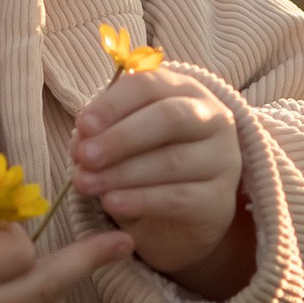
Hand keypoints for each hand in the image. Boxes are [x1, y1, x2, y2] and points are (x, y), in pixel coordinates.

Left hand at [69, 65, 252, 297]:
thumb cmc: (151, 161)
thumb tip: (81, 140)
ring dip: (122, 173)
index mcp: (186, 91)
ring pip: (171, 161)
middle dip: (120, 137)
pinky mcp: (219, 200)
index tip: (82, 125)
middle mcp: (212, 119)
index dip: (114, 104)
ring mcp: (222, 160)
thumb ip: (104, 133)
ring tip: (85, 184)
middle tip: (84, 157)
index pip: (150, 85)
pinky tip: (112, 203)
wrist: (183, 216)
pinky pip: (178, 197)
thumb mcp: (126, 140)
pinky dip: (140, 200)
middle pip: (168, 119)